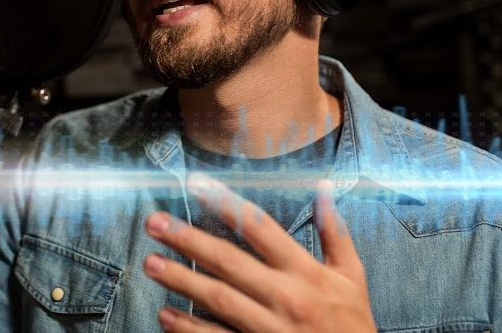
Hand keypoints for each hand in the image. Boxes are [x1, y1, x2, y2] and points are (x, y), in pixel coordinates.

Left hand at [142, 173, 375, 331]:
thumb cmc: (352, 324)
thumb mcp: (352, 277)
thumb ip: (336, 232)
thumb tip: (322, 187)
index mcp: (305, 272)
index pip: (260, 227)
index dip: (225, 203)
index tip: (196, 184)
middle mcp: (285, 296)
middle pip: (229, 261)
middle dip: (188, 240)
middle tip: (154, 223)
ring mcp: (270, 328)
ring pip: (218, 299)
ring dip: (181, 280)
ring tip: (150, 263)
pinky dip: (189, 328)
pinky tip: (165, 315)